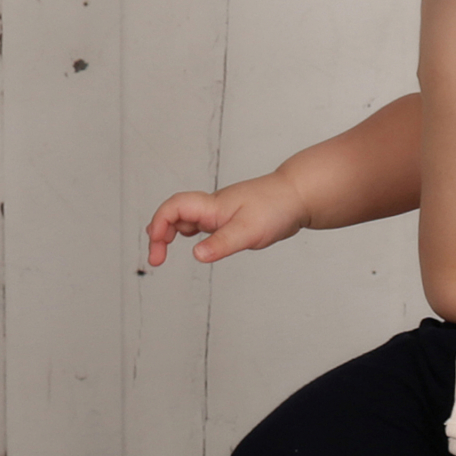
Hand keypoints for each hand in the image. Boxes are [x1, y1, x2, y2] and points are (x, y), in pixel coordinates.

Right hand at [145, 173, 307, 267]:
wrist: (299, 195)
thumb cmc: (276, 207)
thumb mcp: (248, 230)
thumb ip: (221, 243)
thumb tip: (196, 255)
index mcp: (211, 205)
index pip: (173, 208)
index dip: (158, 225)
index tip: (156, 250)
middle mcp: (211, 206)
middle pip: (173, 214)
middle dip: (158, 234)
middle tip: (156, 260)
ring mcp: (220, 212)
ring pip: (186, 219)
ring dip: (170, 234)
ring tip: (162, 254)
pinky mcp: (230, 218)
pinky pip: (202, 225)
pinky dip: (191, 235)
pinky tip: (197, 246)